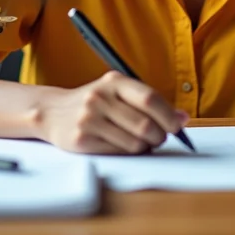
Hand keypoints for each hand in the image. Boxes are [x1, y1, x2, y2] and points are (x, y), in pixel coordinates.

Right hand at [35, 71, 189, 153]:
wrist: (52, 112)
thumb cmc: (95, 103)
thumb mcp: (118, 93)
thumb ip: (150, 102)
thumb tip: (182, 118)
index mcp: (114, 81)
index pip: (150, 99)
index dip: (168, 115)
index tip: (177, 126)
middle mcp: (100, 97)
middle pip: (145, 124)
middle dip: (160, 136)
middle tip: (159, 139)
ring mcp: (89, 118)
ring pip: (135, 142)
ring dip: (145, 147)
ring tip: (141, 142)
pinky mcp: (82, 139)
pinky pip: (119, 152)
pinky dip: (128, 153)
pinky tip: (122, 145)